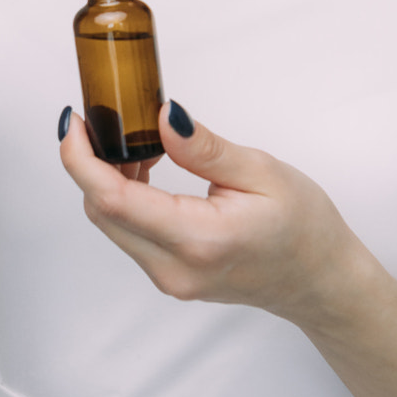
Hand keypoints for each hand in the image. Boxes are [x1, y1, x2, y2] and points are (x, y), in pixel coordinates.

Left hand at [58, 101, 378, 330]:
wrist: (321, 280)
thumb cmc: (304, 227)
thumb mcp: (261, 171)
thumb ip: (204, 147)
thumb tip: (162, 116)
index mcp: (198, 240)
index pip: (113, 200)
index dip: (81, 159)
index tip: (75, 122)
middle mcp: (175, 269)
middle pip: (102, 212)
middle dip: (92, 163)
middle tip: (109, 121)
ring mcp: (169, 279)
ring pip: (111, 224)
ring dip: (109, 180)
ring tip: (139, 144)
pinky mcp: (170, 277)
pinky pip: (130, 234)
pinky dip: (126, 199)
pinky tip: (148, 171)